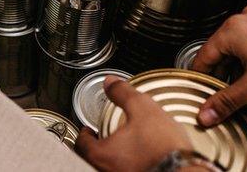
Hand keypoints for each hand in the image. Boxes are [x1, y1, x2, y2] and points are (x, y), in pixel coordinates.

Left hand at [76, 77, 192, 171]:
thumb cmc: (164, 149)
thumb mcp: (142, 109)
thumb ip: (123, 94)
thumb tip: (110, 82)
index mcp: (102, 156)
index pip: (81, 145)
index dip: (84, 135)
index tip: (88, 131)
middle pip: (95, 159)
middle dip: (100, 147)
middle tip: (107, 136)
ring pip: (112, 168)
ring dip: (116, 158)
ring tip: (128, 147)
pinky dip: (132, 166)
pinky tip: (145, 160)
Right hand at [191, 5, 246, 126]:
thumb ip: (228, 101)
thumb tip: (208, 112)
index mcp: (231, 30)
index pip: (203, 57)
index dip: (202, 80)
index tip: (202, 92)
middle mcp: (244, 20)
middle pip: (224, 54)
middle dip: (228, 79)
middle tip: (230, 98)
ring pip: (243, 51)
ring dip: (245, 74)